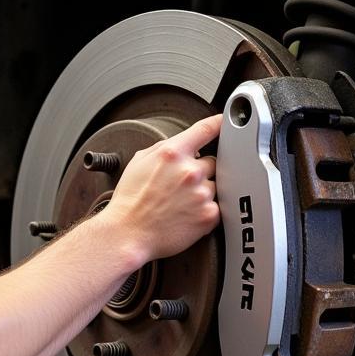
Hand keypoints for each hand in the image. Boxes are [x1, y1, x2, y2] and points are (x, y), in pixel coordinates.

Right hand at [102, 114, 222, 266]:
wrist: (128, 233)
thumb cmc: (130, 201)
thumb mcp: (139, 162)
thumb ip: (164, 148)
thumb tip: (181, 144)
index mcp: (173, 153)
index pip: (206, 129)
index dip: (219, 123)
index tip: (226, 122)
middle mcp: (190, 171)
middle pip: (213, 162)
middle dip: (201, 171)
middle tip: (182, 185)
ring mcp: (202, 193)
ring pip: (216, 185)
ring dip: (204, 191)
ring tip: (181, 203)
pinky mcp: (209, 214)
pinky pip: (218, 206)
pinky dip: (206, 210)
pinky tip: (187, 215)